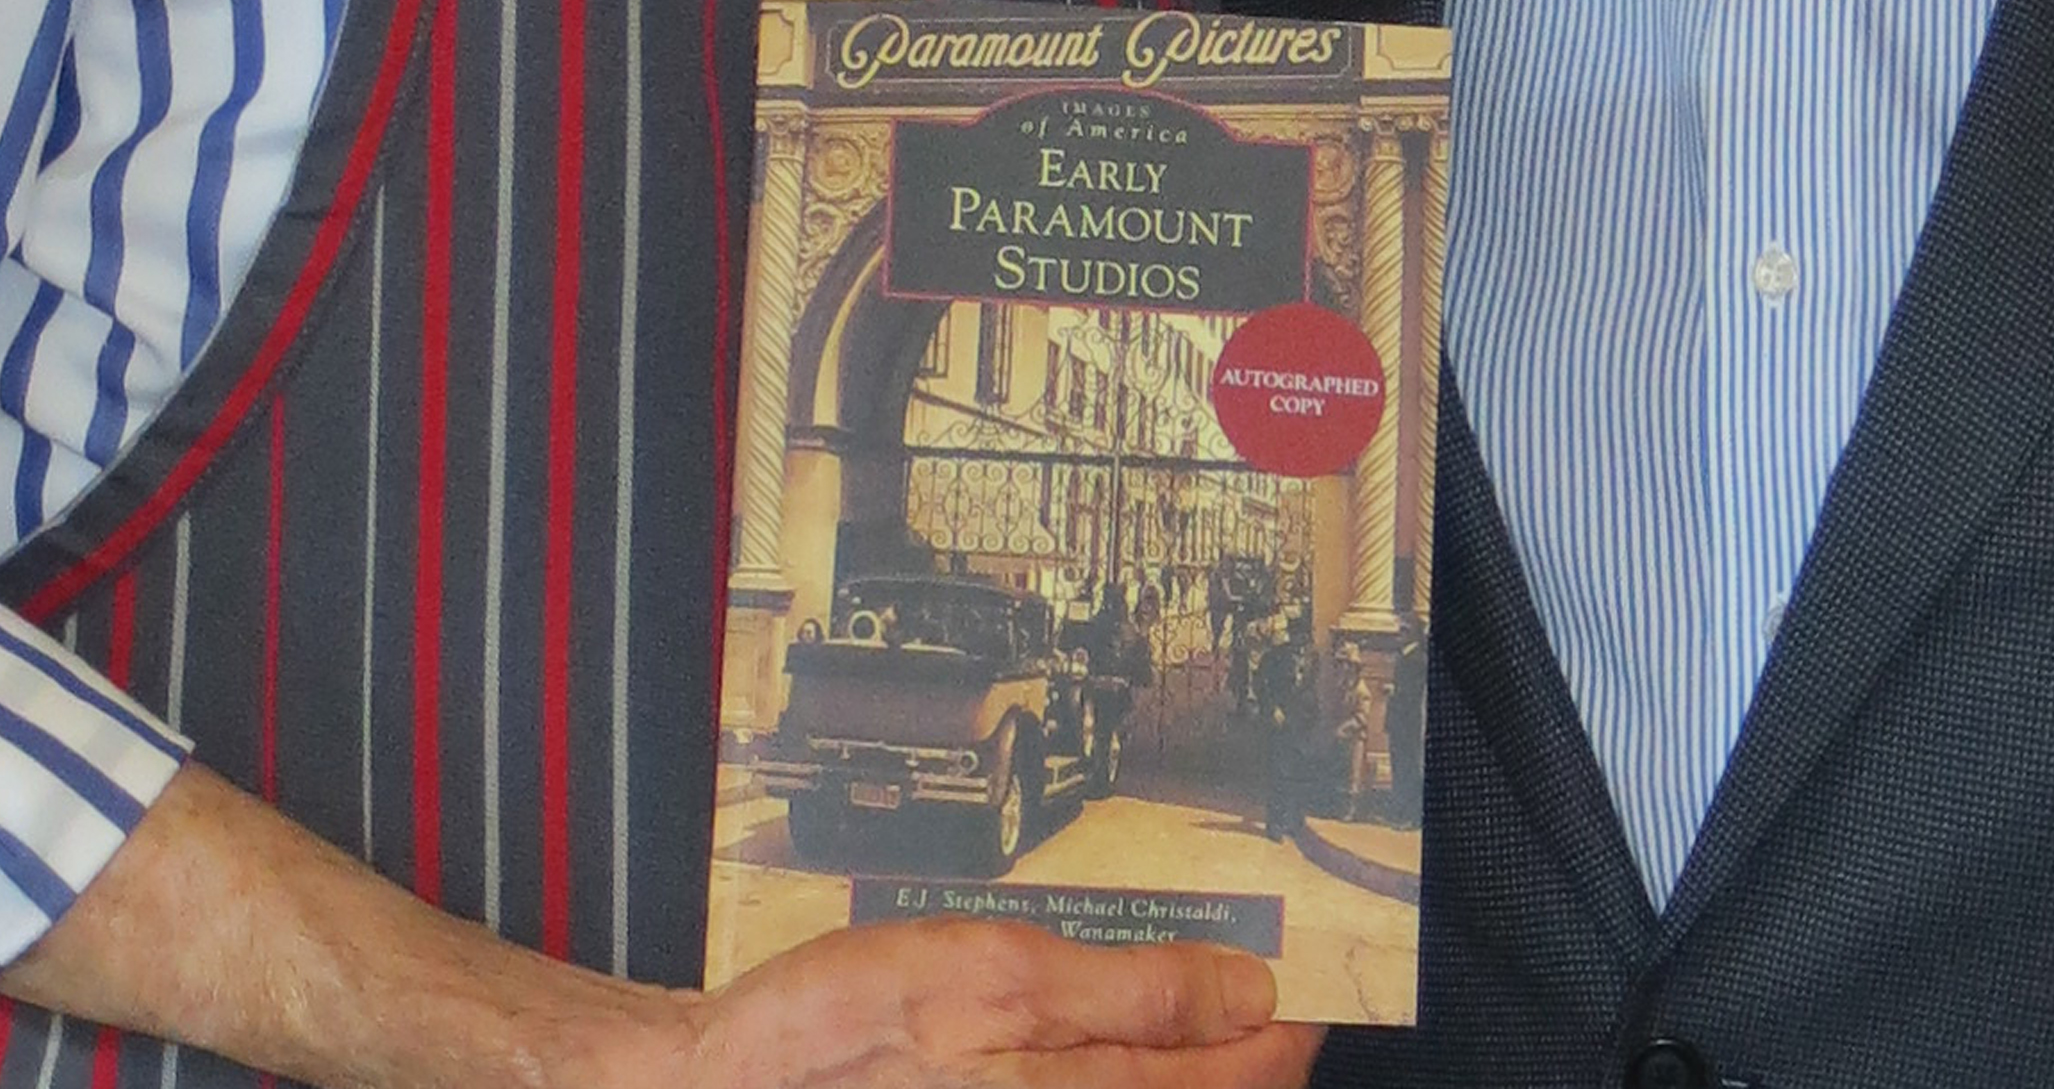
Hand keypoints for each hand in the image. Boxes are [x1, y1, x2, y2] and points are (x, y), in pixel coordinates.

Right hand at [644, 919, 1322, 1088]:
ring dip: (1183, 1055)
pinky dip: (1121, 1065)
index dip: (1288, 1023)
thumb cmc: (848, 1032)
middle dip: (1242, 1042)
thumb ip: (1131, 992)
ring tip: (1204, 997)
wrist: (736, 1087)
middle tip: (1274, 978)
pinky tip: (1115, 1036)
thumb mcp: (997, 975)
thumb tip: (1247, 991)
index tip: (1317, 977)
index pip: (1238, 1074)